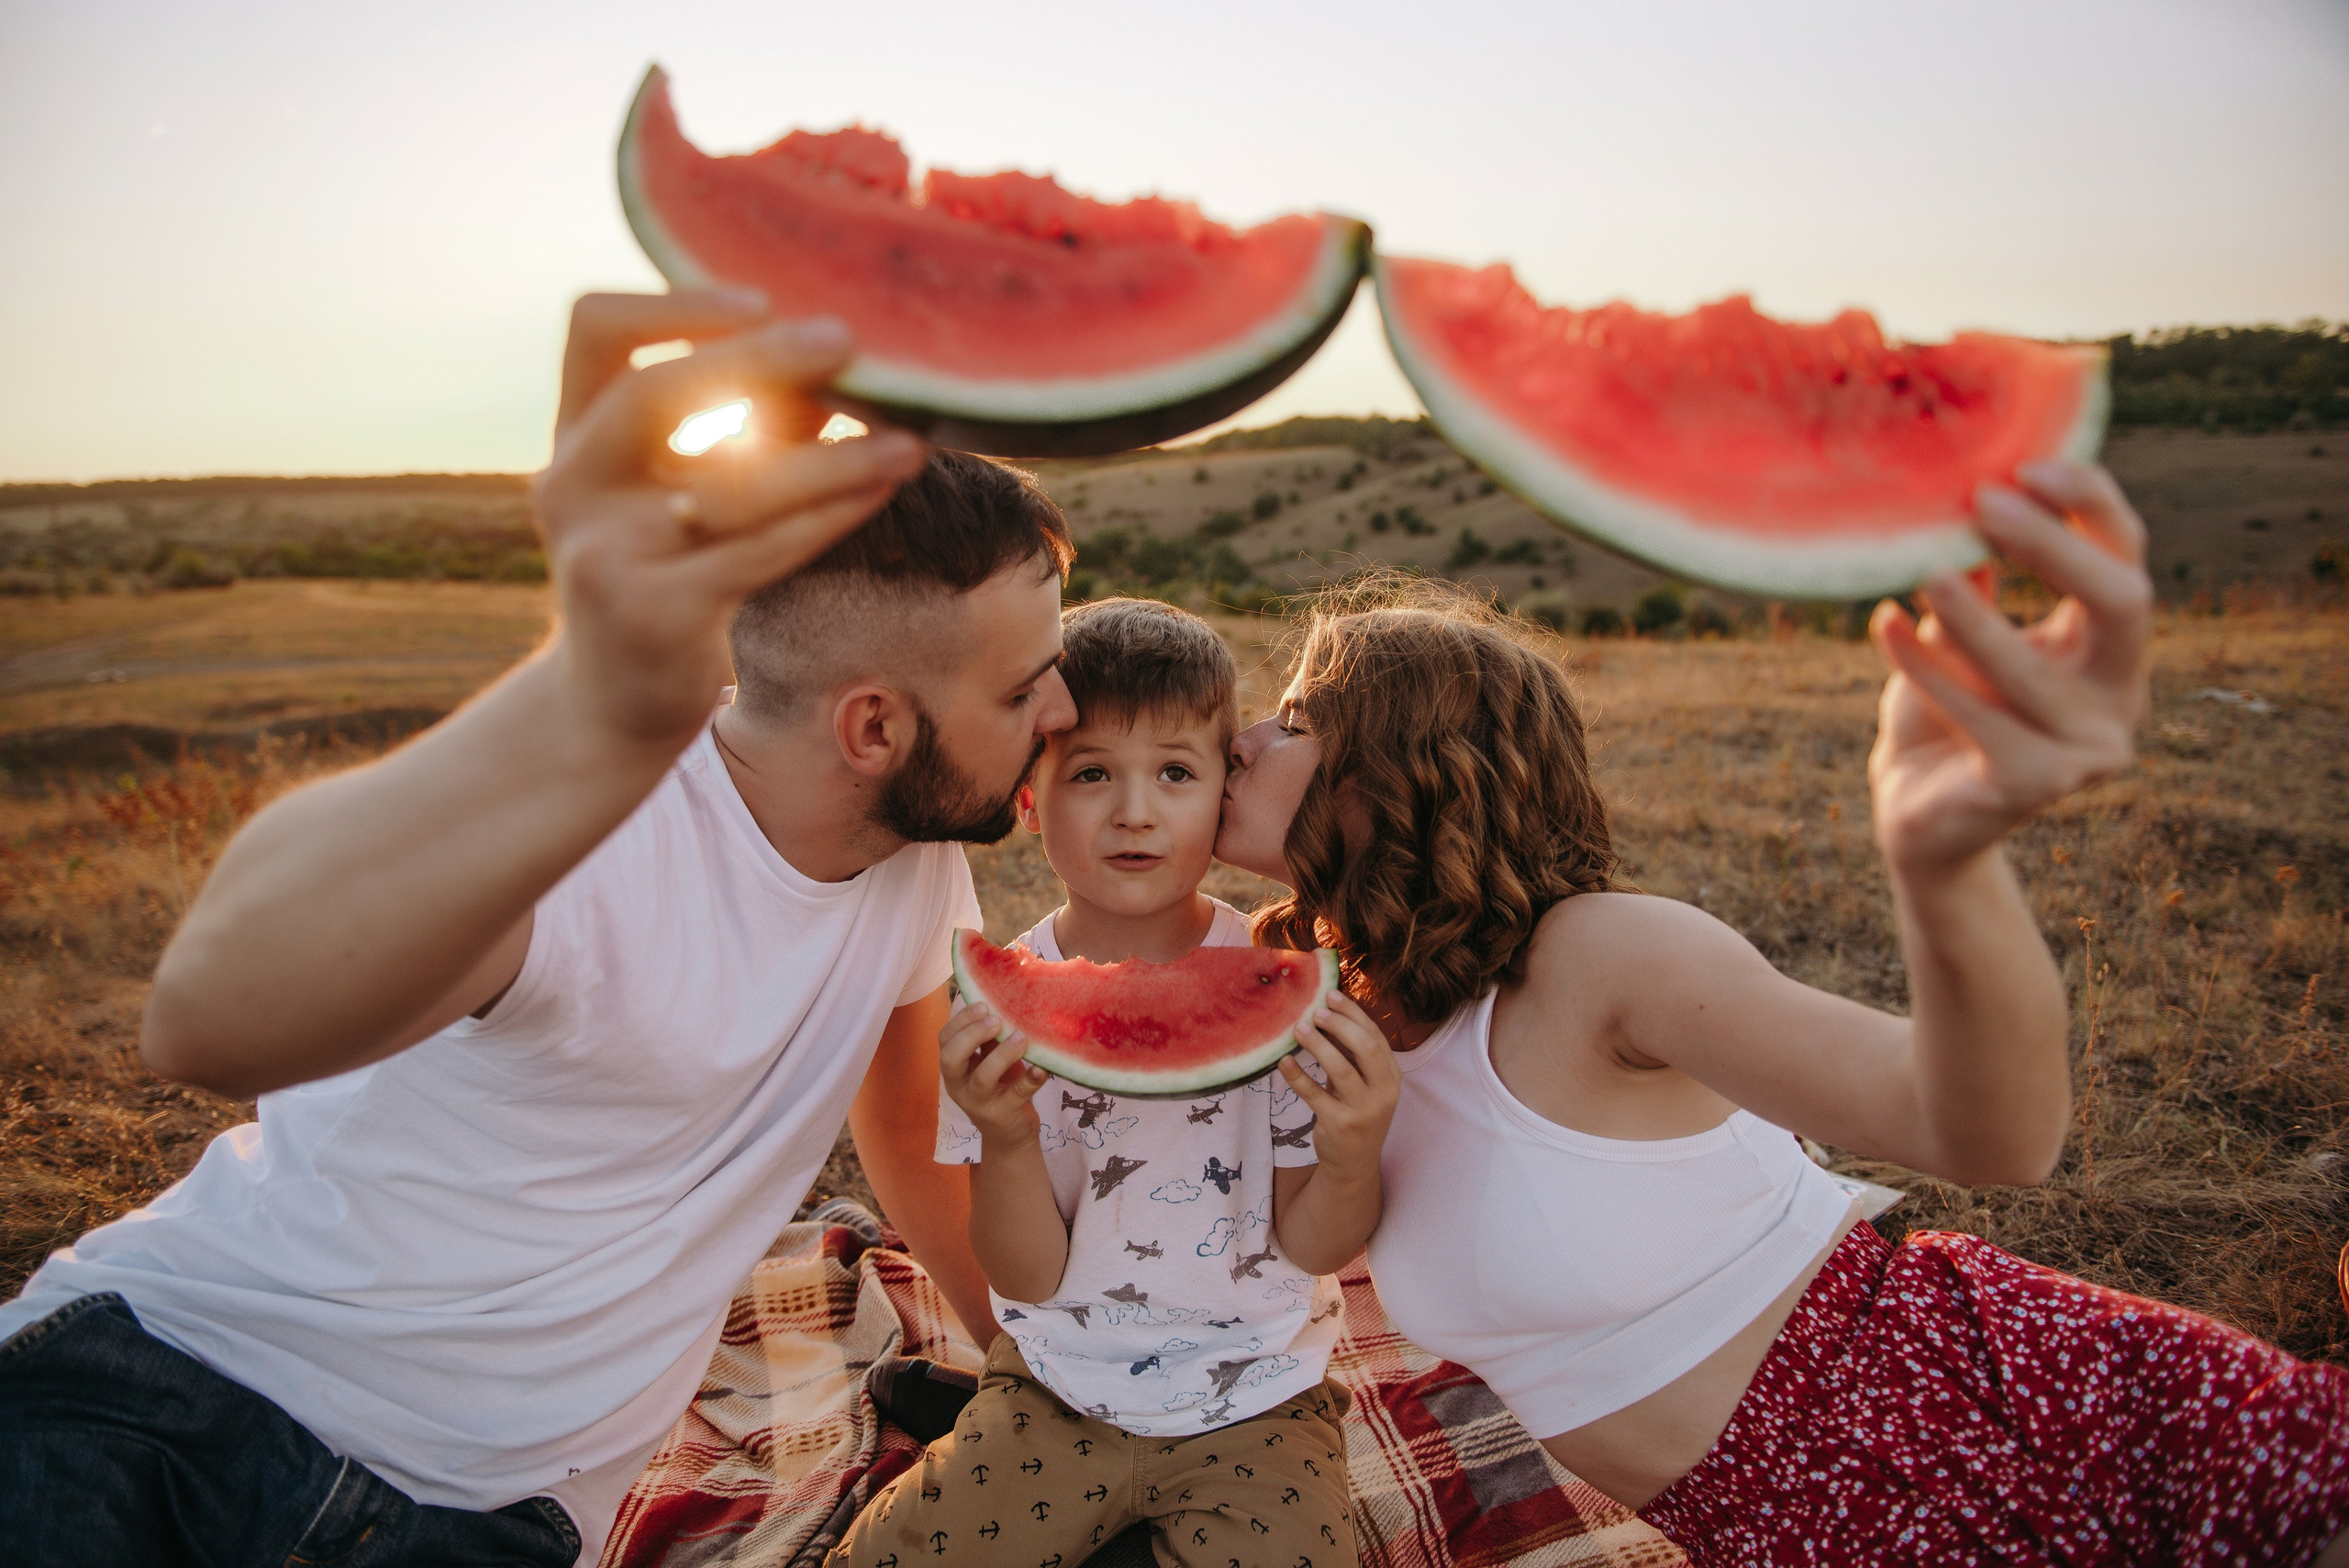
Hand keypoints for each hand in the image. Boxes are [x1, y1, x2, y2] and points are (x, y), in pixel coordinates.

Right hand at [529, 291, 929, 747]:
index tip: (760, 296)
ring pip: (728, 486)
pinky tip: (880, 492)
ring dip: (829, 458)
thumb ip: (742, 420)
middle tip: (846, 339)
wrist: (613, 702)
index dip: (672, 303)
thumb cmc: (666, 571)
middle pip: (653, 394)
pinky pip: (760, 553)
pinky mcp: (655, 614)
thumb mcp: (678, 489)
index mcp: (573, 435)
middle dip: (755, 360)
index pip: (592, 329)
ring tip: (908, 441)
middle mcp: (571, 486)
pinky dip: (828, 517)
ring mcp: (605, 553)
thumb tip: (845, 354)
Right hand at [940, 1002, 1048, 1147]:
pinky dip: (1030, 1080)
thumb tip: (1002, 1002)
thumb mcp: (989, 1061)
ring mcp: (978, 1103)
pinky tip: (1042, 1068)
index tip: (984, 1005)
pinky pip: (1016, 1095)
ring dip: (1001, 1054)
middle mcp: (959, 1086)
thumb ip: (989, 1039)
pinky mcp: (1002, 1115)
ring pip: (982, 1078)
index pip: (945, 1040)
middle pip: (951, 1059)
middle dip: (971, 1035)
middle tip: (996, 1021)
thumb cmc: (999, 1087)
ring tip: (1021, 1037)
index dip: (961, 1021)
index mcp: (954, 1068)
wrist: (1009, 1134)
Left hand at [1278, 993, 1400, 1177]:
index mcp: (1392, 1077)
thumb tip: (1325, 1013)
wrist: (1354, 1163)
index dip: (1354, 1013)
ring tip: (1297, 1029)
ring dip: (1318, 1046)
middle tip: (1315, 1012)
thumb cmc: (1356, 1113)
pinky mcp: (1340, 1125)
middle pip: (1366, 1048)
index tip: (1331, 995)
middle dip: (1341, 1025)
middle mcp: (1383, 1092)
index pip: (1376, 1036)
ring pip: (1342, 1070)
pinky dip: (1298, 1076)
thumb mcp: (1364, 1085)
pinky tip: (1283, 1062)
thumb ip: (1352, 1054)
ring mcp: (1363, 1110)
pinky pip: (1315, 1095)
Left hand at [1867, 461, 2151, 875]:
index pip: (2126, 555)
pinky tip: (1882, 624)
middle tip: (1985, 503)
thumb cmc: (1941, 708)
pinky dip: (1923, 669)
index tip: (2025, 465)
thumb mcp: (1957, 631)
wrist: (1918, 813)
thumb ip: (1974, 571)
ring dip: (1974, 618)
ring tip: (1925, 574)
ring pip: (2032, 669)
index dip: (2089, 502)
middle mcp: (2120, 692)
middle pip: (2125, 603)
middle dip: (2057, 548)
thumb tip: (1954, 484)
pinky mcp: (2038, 785)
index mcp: (2109, 642)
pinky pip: (1977, 716)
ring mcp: (2089, 747)